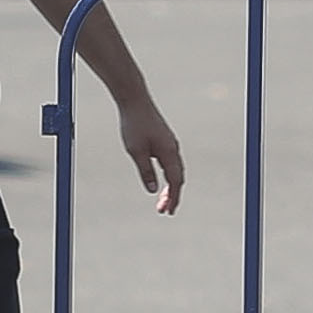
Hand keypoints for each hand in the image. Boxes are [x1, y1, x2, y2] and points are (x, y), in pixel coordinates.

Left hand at [112, 91, 189, 216]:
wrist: (134, 101)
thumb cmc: (134, 125)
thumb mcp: (136, 151)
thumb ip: (146, 171)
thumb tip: (153, 190)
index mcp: (169, 153)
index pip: (175, 182)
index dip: (172, 198)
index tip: (167, 212)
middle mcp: (173, 149)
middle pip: (178, 178)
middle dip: (172, 195)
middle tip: (164, 211)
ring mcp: (170, 143)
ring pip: (175, 170)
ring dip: (170, 186)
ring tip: (162, 200)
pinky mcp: (164, 140)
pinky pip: (170, 163)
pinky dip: (168, 175)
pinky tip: (161, 180)